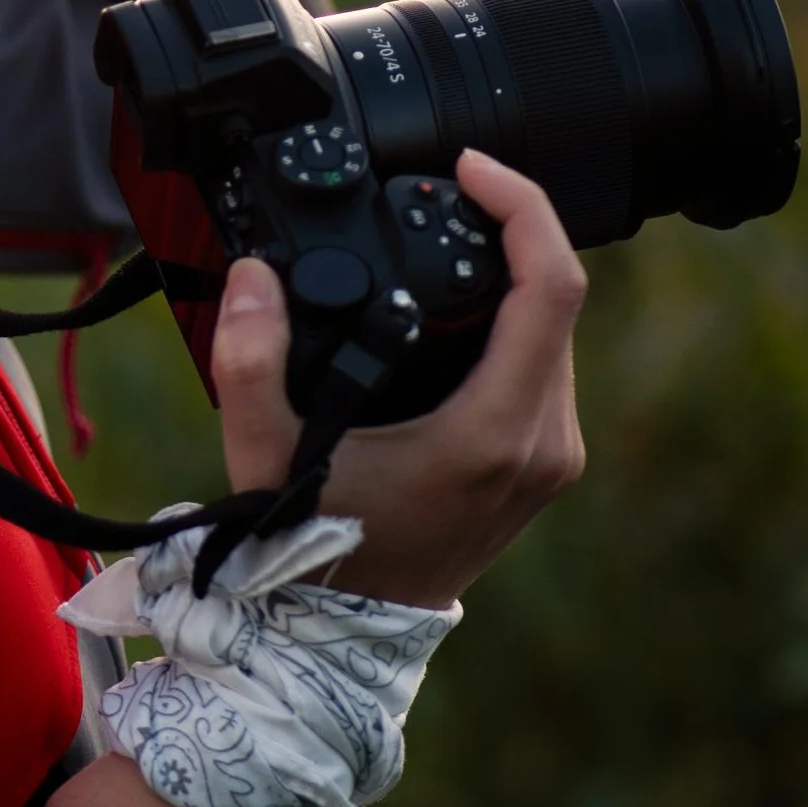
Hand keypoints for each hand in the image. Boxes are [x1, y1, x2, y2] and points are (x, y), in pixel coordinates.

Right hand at [210, 151, 586, 607]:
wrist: (347, 635)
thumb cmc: (314, 552)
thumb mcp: (267, 459)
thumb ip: (248, 364)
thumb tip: (251, 277)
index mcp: (494, 432)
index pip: (553, 288)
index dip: (523, 206)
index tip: (468, 171)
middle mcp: (543, 442)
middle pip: (559, 300)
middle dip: (511, 233)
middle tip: (446, 195)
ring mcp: (552, 457)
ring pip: (556, 332)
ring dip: (513, 280)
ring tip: (451, 240)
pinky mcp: (546, 464)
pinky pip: (546, 366)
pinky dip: (512, 325)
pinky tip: (462, 308)